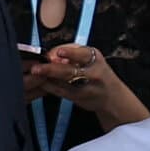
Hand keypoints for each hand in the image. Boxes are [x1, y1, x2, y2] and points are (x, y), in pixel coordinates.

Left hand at [25, 44, 149, 130]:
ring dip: (48, 77)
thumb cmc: (98, 73)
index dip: (69, 52)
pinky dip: (50, 86)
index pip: (82, 53)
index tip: (58, 52)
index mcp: (95, 58)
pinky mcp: (80, 98)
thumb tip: (53, 53)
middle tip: (38, 66)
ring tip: (37, 73)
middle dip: (52, 68)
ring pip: (65, 82)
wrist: (112, 96)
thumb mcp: (91, 57)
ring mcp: (86, 87)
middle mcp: (92, 73)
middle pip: (71, 70)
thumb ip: (73, 53)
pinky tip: (42, 82)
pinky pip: (62, 92)